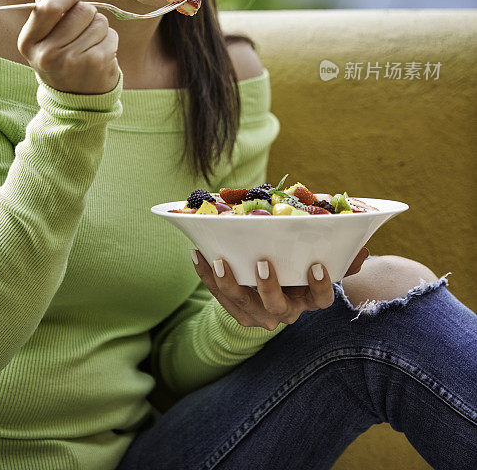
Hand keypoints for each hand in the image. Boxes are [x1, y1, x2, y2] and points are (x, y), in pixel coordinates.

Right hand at [17, 0, 119, 94]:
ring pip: (99, 21)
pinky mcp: (96, 64)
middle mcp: (47, 54)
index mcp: (28, 42)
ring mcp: (72, 60)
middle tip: (83, 27)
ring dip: (99, 28)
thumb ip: (46, 7)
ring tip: (90, 44)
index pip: (50, 6)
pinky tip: (100, 54)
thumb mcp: (44, 37)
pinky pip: (111, 35)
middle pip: (81, 10)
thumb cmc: (60, 58)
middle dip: (87, 13)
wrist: (76, 100)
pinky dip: (109, 41)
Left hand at [190, 247, 368, 330]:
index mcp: (309, 297)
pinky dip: (207, 276)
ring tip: (219, 260)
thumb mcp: (319, 253)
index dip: (320, 286)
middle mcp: (286, 311)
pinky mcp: (236, 309)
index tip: (316, 265)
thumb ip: (338, 252)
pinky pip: (219, 296)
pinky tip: (199, 254)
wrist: (273, 278)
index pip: (320, 300)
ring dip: (229, 283)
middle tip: (263, 264)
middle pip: (278, 307)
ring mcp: (259, 314)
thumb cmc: (301, 258)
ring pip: (243, 306)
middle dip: (269, 288)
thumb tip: (361, 246)